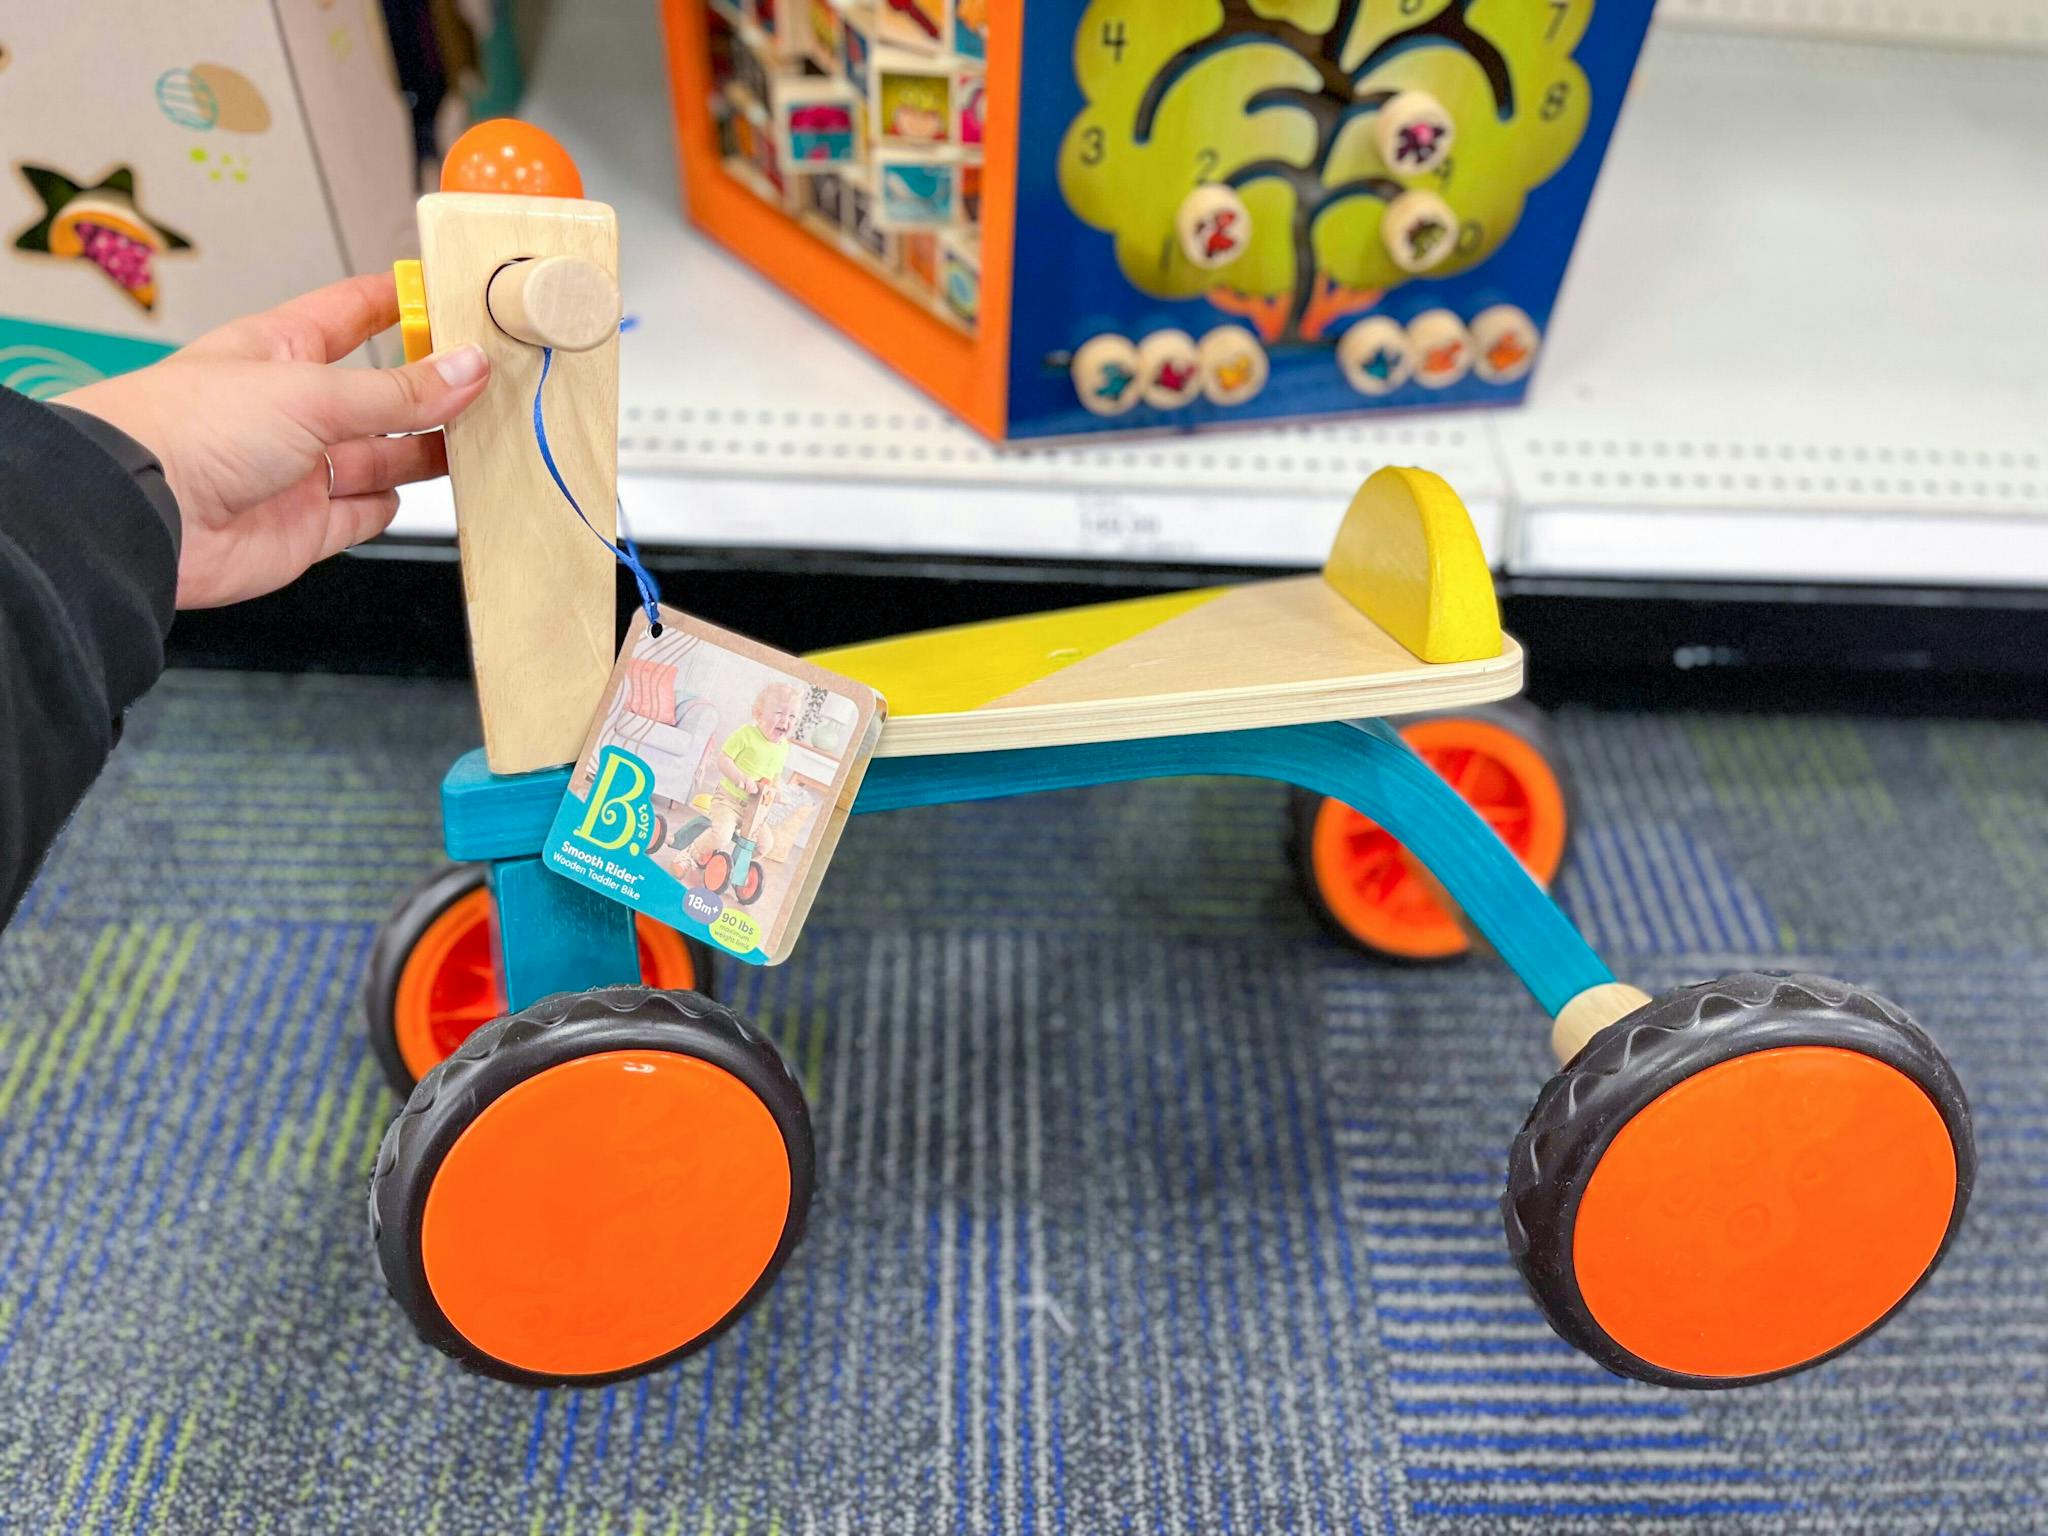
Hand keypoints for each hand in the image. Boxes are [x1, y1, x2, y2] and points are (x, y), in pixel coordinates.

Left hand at [58, 273, 489, 607]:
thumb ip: (397, 390)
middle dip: (432, 386)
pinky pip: (363, 512)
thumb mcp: (310, 392)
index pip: (354, 313)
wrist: (141, 516)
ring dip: (427, 448)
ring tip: (479, 436)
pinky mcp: (305, 527)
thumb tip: (465, 369)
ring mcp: (300, 470)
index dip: (402, 301)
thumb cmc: (189, 429)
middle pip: (380, 392)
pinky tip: (413, 493)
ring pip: (382, 455)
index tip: (454, 294)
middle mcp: (293, 409)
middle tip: (491, 380)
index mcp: (283, 351)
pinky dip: (390, 504)